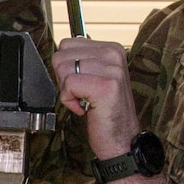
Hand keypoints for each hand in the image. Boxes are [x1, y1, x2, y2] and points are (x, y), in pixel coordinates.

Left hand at [49, 36, 142, 163]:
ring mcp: (111, 69)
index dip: (66, 68)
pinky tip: (83, 108)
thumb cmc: (105, 112)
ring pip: (63, 69)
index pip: (67, 44)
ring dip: (67, 91)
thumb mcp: (96, 77)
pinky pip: (69, 84)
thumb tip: (62, 49)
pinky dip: (69, 101)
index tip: (82, 84)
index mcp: (111, 48)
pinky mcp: (105, 86)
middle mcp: (113, 54)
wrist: (121, 140)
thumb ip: (82, 60)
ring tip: (85, 101)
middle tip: (82, 94)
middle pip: (61, 55)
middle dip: (64, 79)